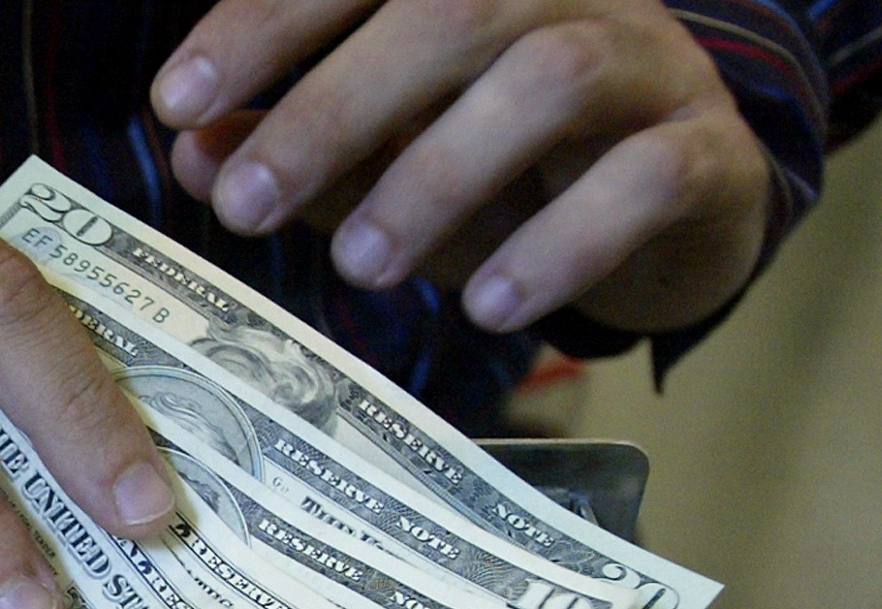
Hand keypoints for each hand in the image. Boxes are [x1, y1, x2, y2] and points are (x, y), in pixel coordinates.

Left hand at [152, 0, 771, 334]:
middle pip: (450, 7)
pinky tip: (489, 306)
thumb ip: (298, 150)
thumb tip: (194, 150)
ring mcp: (648, 64)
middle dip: (330, 108)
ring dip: (436, 174)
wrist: (674, 213)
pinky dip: (560, 243)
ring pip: (551, 76)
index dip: (263, 23)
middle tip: (249, 205)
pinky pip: (646, 177)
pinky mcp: (707, 155)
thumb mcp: (386, 161)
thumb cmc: (506, 176)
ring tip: (359, 264)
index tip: (175, 101)